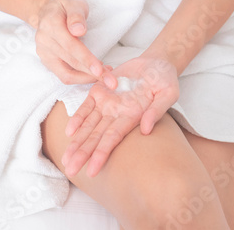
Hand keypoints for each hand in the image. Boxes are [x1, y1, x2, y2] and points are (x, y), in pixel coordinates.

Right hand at [33, 0, 116, 86]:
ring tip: (106, 76)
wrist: (48, 10)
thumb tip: (78, 30)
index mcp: (51, 25)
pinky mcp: (47, 61)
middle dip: (92, 74)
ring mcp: (44, 53)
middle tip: (112, 81)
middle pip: (71, 63)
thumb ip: (77, 16)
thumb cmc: (65, 6)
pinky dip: (81, 78)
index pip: (71, 47)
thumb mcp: (74, 3)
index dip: (86, 59)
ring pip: (66, 74)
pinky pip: (64, 75)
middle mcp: (45, 42)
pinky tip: (94, 73)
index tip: (100, 70)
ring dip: (87, 79)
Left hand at [61, 55, 179, 176]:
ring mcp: (107, 103)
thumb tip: (146, 129)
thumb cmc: (165, 79)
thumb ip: (157, 110)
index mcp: (133, 117)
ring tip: (65, 160)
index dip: (102, 154)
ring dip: (77, 142)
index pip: (113, 138)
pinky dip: (77, 118)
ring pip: (88, 126)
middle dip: (83, 154)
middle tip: (70, 171)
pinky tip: (69, 132)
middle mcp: (117, 114)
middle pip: (96, 137)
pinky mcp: (100, 90)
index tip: (92, 171)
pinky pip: (85, 106)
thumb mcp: (168, 92)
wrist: (157, 63)